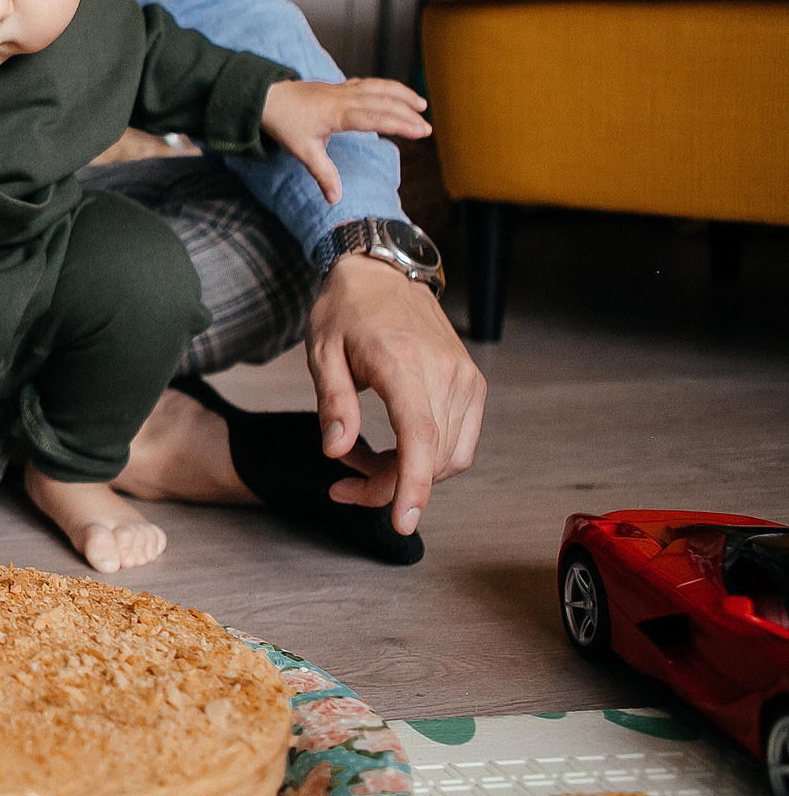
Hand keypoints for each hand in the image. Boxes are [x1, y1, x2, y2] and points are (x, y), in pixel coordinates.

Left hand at [262, 78, 431, 203]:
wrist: (267, 97)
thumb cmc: (284, 123)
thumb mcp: (303, 151)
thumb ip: (323, 174)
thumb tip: (335, 198)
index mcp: (338, 113)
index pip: (376, 118)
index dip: (400, 124)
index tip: (421, 131)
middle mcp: (344, 98)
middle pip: (383, 102)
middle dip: (407, 113)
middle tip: (427, 127)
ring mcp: (343, 90)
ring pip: (378, 88)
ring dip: (401, 94)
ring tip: (421, 104)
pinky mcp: (340, 87)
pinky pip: (369, 84)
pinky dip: (386, 88)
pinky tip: (396, 95)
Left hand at [306, 254, 486, 535]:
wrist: (382, 272)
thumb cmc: (345, 309)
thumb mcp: (322, 351)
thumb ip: (333, 404)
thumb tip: (337, 453)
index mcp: (404, 363)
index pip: (419, 439)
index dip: (412, 486)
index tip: (402, 523)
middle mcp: (446, 373)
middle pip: (432, 458)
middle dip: (389, 487)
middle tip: (343, 485)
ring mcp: (466, 379)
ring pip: (450, 458)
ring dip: (408, 475)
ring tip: (362, 463)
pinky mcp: (473, 385)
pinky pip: (459, 442)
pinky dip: (428, 459)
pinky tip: (393, 451)